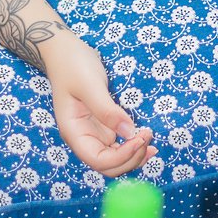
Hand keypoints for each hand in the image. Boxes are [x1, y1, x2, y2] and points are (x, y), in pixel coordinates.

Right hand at [41, 31, 153, 176]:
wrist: (66, 52)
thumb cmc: (73, 65)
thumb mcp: (89, 85)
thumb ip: (107, 110)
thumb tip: (129, 132)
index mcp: (74, 133)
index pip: (98, 160)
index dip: (121, 157)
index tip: (139, 139)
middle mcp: (84, 138)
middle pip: (108, 166)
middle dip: (130, 158)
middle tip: (148, 137)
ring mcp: (95, 133)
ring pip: (116, 159)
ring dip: (134, 156)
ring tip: (151, 142)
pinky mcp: (104, 125)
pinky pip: (120, 145)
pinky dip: (133, 146)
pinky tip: (145, 139)